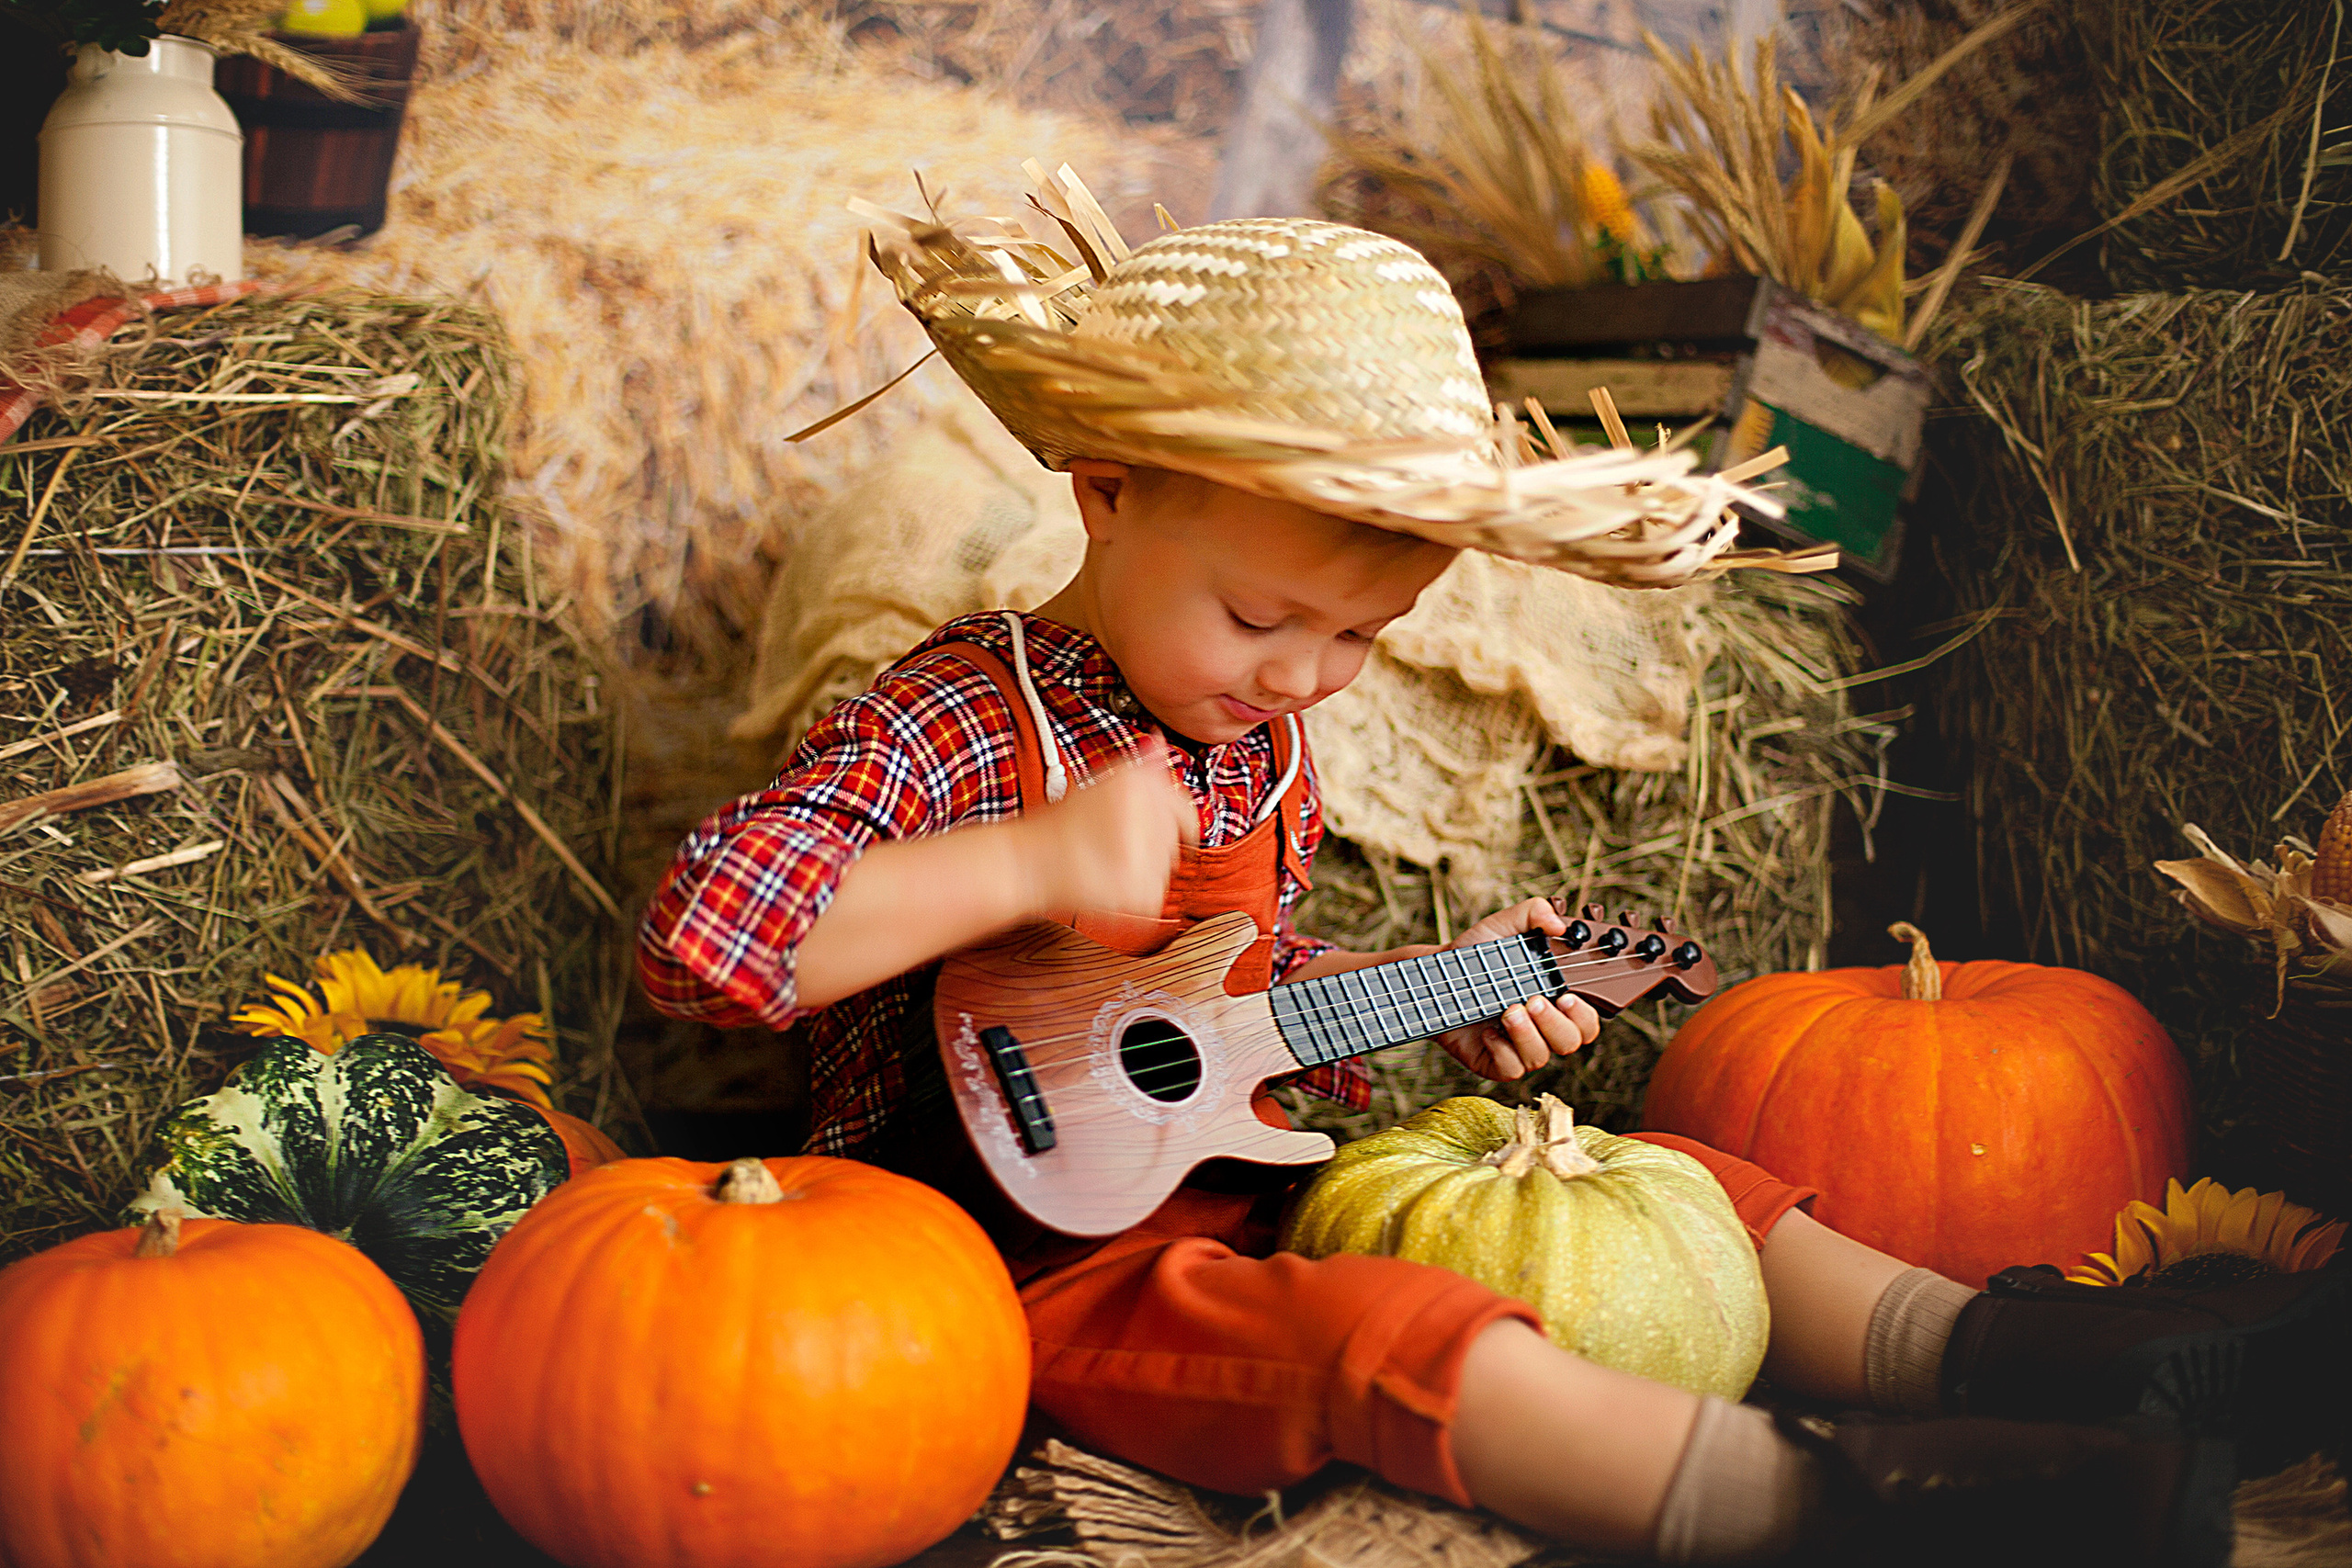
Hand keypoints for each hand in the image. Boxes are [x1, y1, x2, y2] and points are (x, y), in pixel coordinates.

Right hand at [1015, 735, 1199, 918]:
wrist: (1027, 862)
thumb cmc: (1059, 824)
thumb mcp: (1101, 782)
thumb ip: (1141, 765)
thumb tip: (1161, 741)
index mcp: (1140, 783)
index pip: (1184, 807)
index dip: (1179, 823)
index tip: (1177, 834)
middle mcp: (1149, 813)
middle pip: (1172, 840)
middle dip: (1151, 845)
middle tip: (1114, 847)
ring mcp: (1148, 854)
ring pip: (1164, 868)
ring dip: (1144, 868)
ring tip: (1104, 861)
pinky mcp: (1143, 890)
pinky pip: (1154, 894)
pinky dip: (1135, 894)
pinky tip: (1106, 882)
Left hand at [1433, 898, 1602, 1080]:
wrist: (1437, 975)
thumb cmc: (1475, 954)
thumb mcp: (1504, 925)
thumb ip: (1534, 912)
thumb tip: (1558, 924)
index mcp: (1553, 1001)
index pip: (1586, 1021)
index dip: (1584, 1014)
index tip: (1567, 995)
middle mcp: (1541, 1028)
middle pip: (1570, 1042)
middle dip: (1555, 1023)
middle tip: (1532, 1000)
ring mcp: (1519, 1047)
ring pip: (1541, 1057)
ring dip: (1527, 1034)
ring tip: (1507, 1010)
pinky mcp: (1495, 1063)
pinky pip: (1512, 1069)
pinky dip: (1502, 1050)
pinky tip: (1488, 1030)